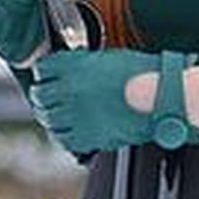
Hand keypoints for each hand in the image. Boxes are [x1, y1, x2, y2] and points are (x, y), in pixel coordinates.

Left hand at [30, 48, 198, 154]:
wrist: (157, 97)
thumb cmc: (141, 75)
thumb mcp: (106, 58)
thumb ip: (84, 64)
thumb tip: (74, 69)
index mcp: (74, 67)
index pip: (43, 69)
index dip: (44, 74)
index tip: (47, 77)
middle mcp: (71, 91)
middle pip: (41, 96)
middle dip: (42, 97)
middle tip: (45, 99)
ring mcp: (78, 116)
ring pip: (49, 119)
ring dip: (49, 117)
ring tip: (54, 116)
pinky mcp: (89, 137)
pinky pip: (65, 140)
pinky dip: (63, 136)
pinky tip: (67, 132)